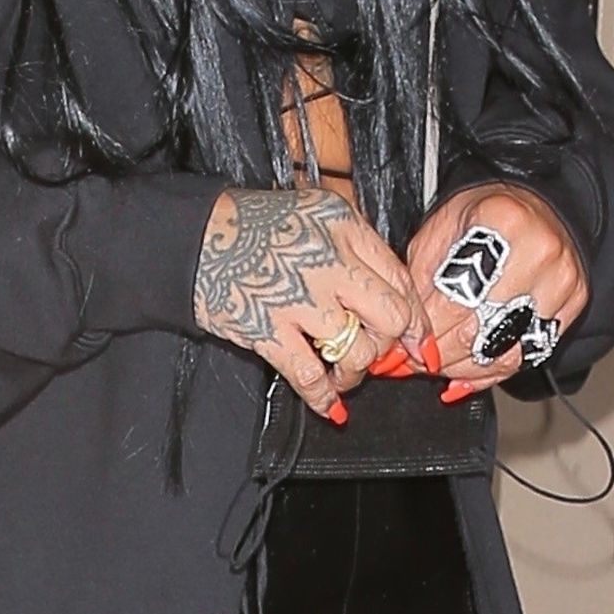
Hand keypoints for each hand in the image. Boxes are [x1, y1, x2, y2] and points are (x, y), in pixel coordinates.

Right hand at [193, 186, 426, 420]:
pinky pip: (311, 376)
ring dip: (355, 372)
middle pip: (391, 316)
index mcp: (342, 226)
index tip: (417, 340)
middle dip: (391, 344)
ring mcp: (299, 297)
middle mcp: (328, 259)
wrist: (195, 236)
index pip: (399, 277)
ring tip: (342, 372)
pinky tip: (327, 401)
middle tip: (381, 355)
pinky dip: (324, 396)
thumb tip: (391, 293)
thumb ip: (354, 245)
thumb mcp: (314, 212)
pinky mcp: (269, 329)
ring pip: (358, 351)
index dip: (414, 317)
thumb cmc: (253, 225)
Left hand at [407, 183, 588, 397]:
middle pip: (483, 330)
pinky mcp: (575, 303)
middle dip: (446, 353)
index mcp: (502, 222)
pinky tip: (475, 367)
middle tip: (424, 360)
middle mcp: (540, 251)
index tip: (411, 344)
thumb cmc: (485, 214)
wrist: (534, 205)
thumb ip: (422, 275)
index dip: (429, 330)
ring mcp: (563, 280)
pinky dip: (497, 368)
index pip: (456, 299)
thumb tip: (410, 328)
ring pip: (508, 351)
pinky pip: (531, 353)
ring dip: (470, 367)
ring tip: (446, 365)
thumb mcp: (442, 227)